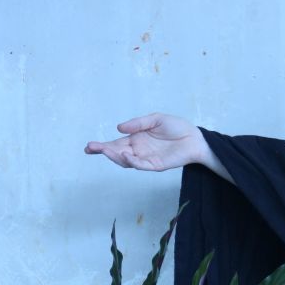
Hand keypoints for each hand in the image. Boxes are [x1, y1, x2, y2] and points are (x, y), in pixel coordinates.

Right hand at [84, 113, 205, 171]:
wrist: (195, 137)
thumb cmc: (176, 127)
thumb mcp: (155, 119)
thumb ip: (138, 123)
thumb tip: (119, 128)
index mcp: (136, 139)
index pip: (115, 144)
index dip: (102, 146)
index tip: (89, 146)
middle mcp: (138, 150)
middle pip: (117, 153)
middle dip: (104, 151)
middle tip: (91, 148)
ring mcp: (146, 159)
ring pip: (127, 161)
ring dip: (116, 156)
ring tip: (106, 150)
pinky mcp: (156, 165)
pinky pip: (142, 165)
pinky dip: (133, 162)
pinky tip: (127, 156)